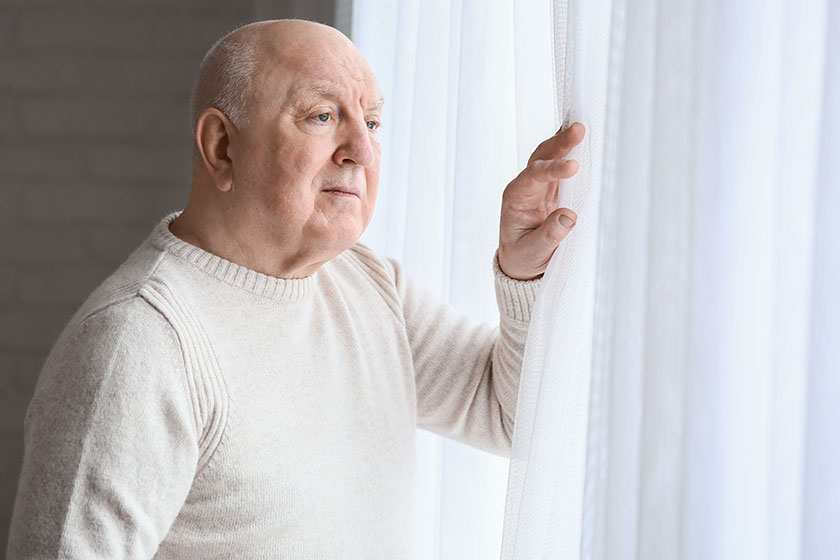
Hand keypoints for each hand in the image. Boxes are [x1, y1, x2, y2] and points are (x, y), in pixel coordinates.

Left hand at [497, 122, 584, 279]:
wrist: (522, 260)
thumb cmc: (523, 256)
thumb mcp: (533, 252)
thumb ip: (548, 236)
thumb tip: (568, 217)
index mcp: (516, 197)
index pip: (533, 176)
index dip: (553, 169)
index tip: (574, 166)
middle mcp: (526, 185)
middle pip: (541, 156)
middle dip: (560, 142)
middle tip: (580, 129)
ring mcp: (541, 184)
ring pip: (552, 155)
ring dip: (568, 141)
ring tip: (585, 126)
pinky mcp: (555, 187)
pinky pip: (564, 164)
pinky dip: (575, 151)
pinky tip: (587, 138)